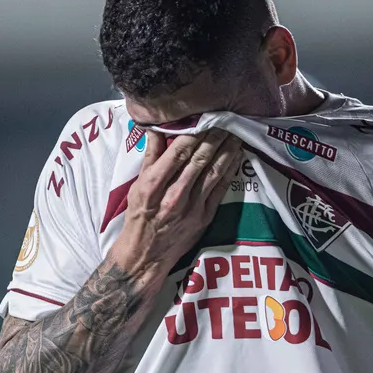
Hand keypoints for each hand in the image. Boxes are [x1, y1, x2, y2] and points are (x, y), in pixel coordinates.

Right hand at [109, 128, 241, 279]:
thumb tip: (155, 127)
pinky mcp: (205, 216)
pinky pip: (220, 189)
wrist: (146, 256)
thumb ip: (150, 156)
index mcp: (154, 184)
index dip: (194, 133)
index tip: (204, 116)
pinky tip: (236, 156)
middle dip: (215, 137)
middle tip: (226, 119)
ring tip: (236, 133)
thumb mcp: (136, 185)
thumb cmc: (138, 217)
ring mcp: (192, 207)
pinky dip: (229, 170)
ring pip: (213, 172)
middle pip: (199, 159)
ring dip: (227, 150)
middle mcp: (174, 195)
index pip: (178, 152)